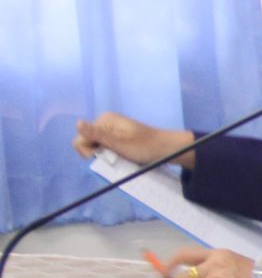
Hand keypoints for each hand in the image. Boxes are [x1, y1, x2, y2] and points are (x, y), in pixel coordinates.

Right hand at [76, 112, 197, 168]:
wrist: (167, 149)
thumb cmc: (145, 147)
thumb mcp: (120, 143)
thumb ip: (97, 135)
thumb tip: (78, 122)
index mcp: (104, 120)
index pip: (80, 139)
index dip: (88, 151)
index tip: (106, 156)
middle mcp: (105, 123)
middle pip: (86, 143)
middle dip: (96, 153)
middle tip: (115, 157)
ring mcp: (111, 131)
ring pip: (95, 147)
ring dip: (104, 155)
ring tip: (120, 157)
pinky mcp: (117, 138)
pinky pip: (105, 148)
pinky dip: (110, 154)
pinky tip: (121, 156)